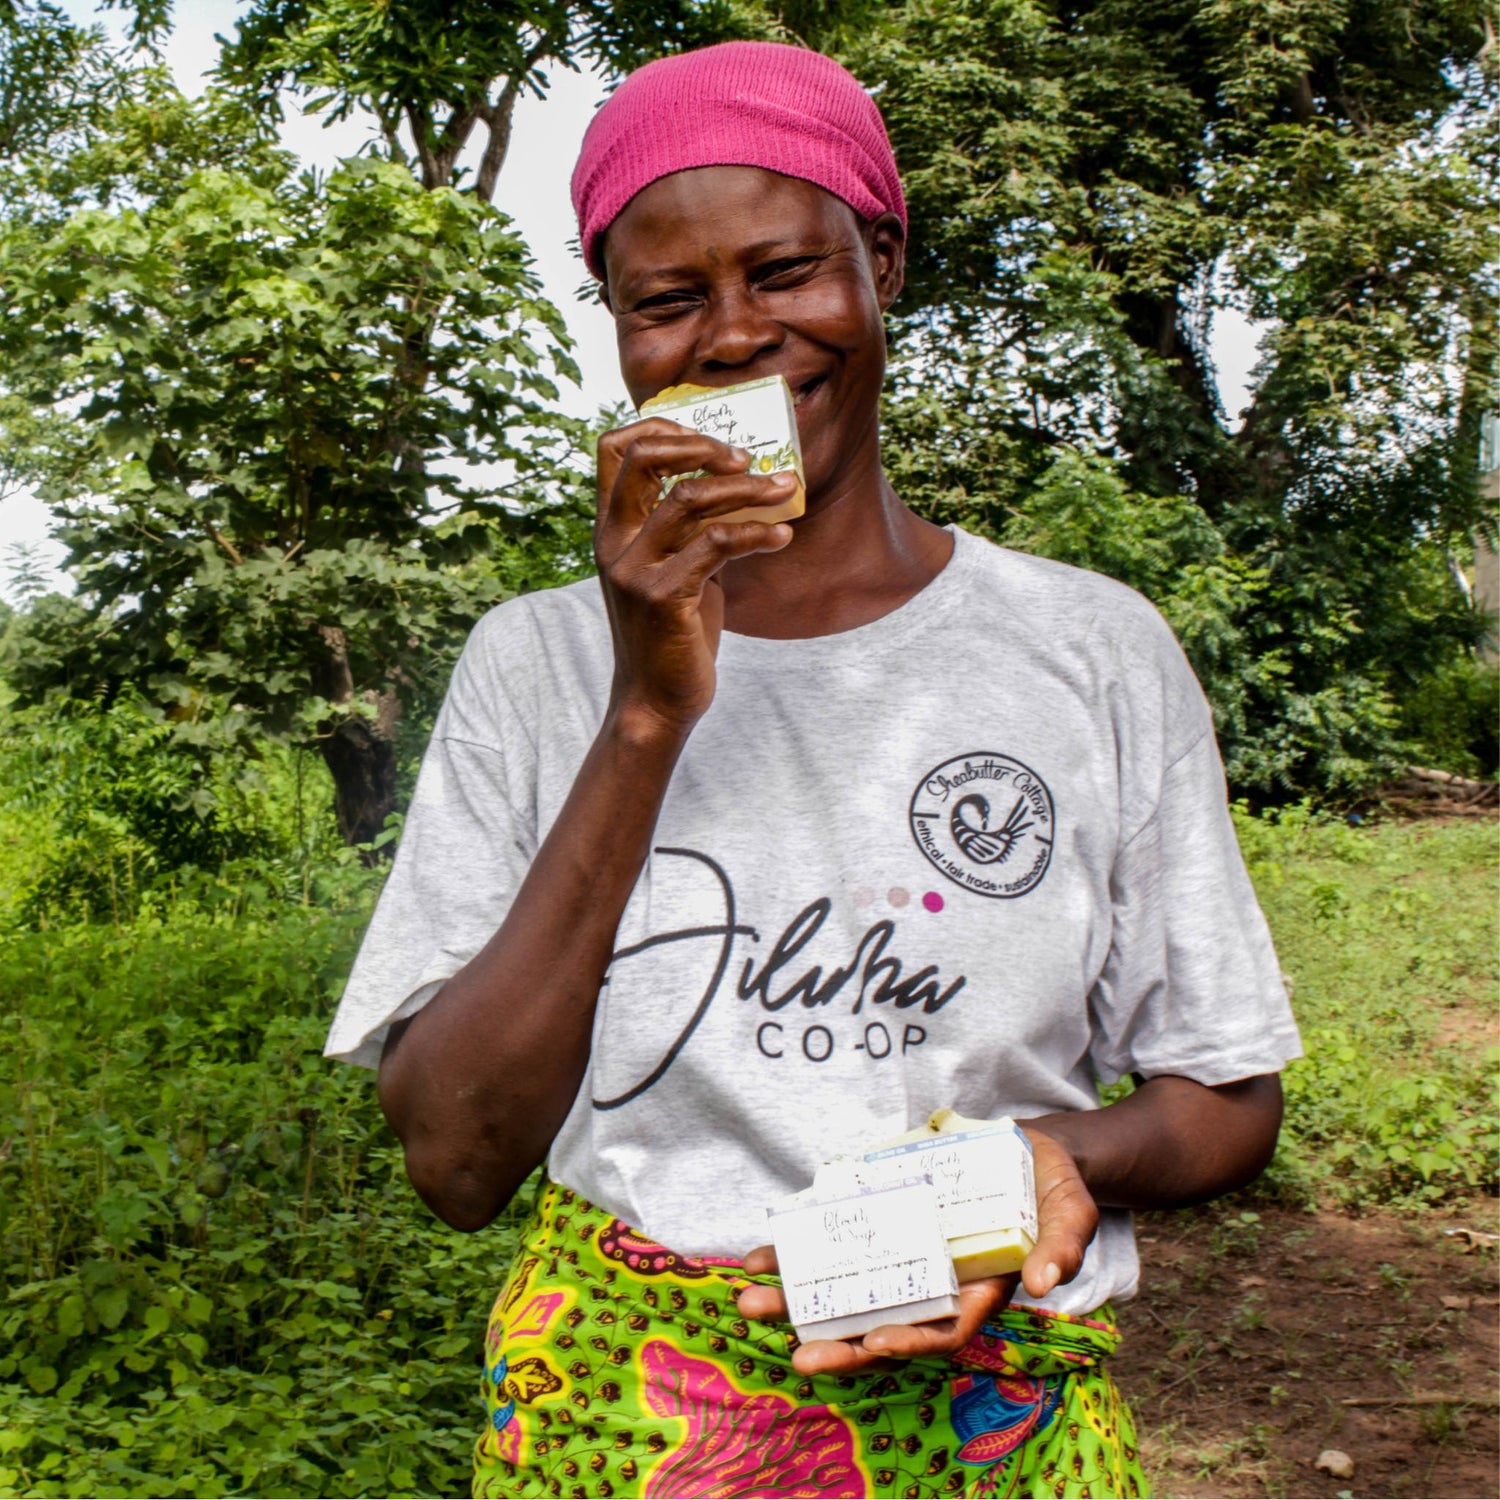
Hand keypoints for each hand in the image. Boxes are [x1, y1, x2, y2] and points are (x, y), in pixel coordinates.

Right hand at [595, 417, 796, 735]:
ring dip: (748, 487)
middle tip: (749, 458)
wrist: (657, 701)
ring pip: (690, 498)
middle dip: (703, 446)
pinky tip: (782, 535)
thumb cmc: (673, 633)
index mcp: (611, 529)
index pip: (614, 449)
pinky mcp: (663, 597)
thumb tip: (744, 484)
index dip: (660, 428)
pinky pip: (715, 544)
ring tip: (786, 489)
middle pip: (645, 459)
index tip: (711, 440)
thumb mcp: (676, 568)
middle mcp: (613, 543)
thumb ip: (691, 529)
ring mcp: (634, 569)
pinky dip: (756, 533)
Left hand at [737, 1129, 1098, 1376]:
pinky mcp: (881, 1222)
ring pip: (846, 1289)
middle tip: (795, 1356)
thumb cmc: (1051, 1186)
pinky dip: (798, 1252)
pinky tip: (760, 1257)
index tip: (876, 1341)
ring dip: (799, 1301)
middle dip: (838, 1343)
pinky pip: (835, 1245)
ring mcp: (903, 1255)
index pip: (942, 1332)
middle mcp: (934, 1282)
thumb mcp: (1071, 1210)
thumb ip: (1063, 1245)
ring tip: (752, 1299)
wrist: (1027, 1148)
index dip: (911, 1341)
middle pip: (882, 1324)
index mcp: (979, 1292)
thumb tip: (1046, 1282)